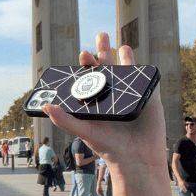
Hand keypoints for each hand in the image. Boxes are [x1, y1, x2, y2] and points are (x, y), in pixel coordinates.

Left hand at [42, 33, 166, 171]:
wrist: (136, 159)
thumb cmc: (108, 146)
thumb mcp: (84, 132)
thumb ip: (65, 120)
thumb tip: (46, 108)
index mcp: (96, 99)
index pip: (89, 77)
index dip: (86, 65)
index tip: (84, 55)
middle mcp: (112, 94)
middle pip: (107, 68)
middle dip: (103, 51)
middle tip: (100, 35)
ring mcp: (130, 94)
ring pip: (127, 70)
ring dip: (124, 56)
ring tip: (119, 43)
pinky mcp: (148, 98)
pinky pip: (147, 80)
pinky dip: (144, 69)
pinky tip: (143, 61)